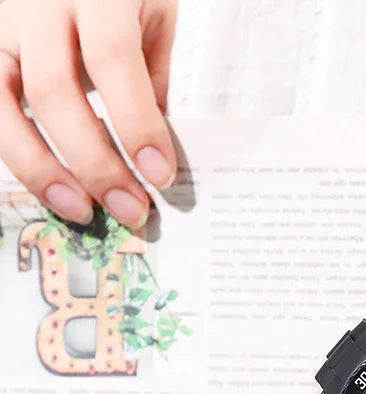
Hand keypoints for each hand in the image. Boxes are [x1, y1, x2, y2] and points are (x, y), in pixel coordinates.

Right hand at [0, 0, 177, 226]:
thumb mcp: (154, 14)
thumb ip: (150, 77)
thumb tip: (153, 156)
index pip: (112, 61)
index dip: (136, 124)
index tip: (160, 175)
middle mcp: (38, 3)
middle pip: (55, 92)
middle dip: (96, 164)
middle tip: (131, 209)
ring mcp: (2, 24)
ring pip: (4, 104)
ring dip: (44, 170)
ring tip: (83, 211)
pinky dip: (16, 152)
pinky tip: (49, 186)